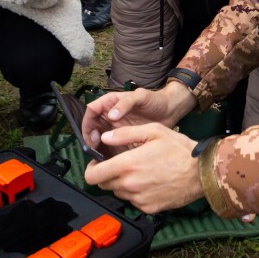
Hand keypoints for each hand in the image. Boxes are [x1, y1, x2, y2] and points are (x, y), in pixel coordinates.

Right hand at [81, 83, 198, 152]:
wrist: (170, 111)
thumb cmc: (155, 100)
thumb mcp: (141, 96)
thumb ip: (126, 103)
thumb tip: (111, 115)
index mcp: (111, 102)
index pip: (91, 111)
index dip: (88, 123)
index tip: (92, 136)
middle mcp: (110, 115)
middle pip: (93, 127)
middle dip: (91, 138)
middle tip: (95, 149)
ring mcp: (117, 128)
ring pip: (100, 138)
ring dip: (98, 147)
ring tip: (101, 158)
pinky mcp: (124, 139)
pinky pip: (111, 146)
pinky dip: (108, 153)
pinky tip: (111, 161)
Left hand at [84, 123, 202, 212]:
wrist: (202, 172)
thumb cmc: (179, 149)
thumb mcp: (153, 131)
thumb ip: (125, 134)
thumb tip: (105, 138)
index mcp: (127, 164)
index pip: (93, 175)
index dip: (91, 169)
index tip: (97, 164)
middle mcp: (130, 184)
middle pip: (104, 184)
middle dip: (108, 174)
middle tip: (122, 165)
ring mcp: (138, 199)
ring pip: (119, 192)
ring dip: (123, 183)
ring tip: (140, 171)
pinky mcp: (148, 208)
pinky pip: (133, 201)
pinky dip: (136, 193)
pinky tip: (150, 182)